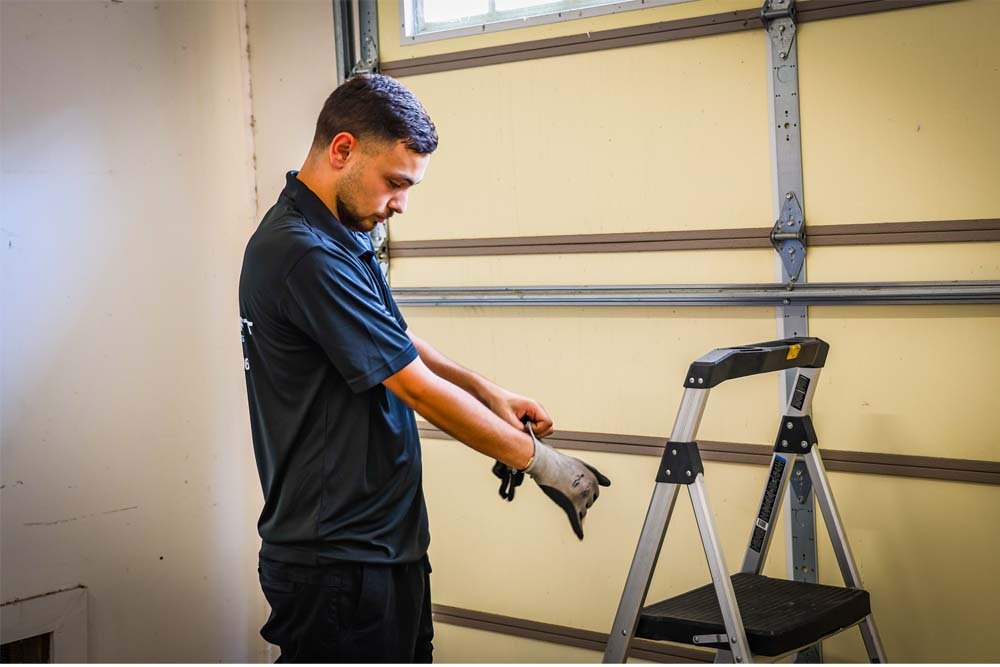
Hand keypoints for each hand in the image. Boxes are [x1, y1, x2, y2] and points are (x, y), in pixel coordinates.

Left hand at [484, 388, 553, 437]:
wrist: (492, 397)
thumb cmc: (499, 403)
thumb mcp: (508, 420)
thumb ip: (521, 431)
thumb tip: (529, 441)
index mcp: (534, 406)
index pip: (548, 423)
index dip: (538, 430)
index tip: (526, 429)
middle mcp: (537, 409)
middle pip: (548, 427)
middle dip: (537, 433)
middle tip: (522, 430)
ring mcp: (535, 413)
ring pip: (543, 429)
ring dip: (532, 432)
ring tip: (519, 427)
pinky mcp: (530, 416)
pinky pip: (536, 428)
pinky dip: (529, 430)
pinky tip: (519, 427)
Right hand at [523, 423, 610, 539]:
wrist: (543, 463)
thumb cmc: (559, 463)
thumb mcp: (580, 465)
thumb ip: (596, 474)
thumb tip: (609, 484)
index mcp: (593, 479)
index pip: (594, 494)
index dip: (583, 493)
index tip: (572, 488)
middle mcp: (589, 489)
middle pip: (588, 504)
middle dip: (579, 501)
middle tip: (564, 491)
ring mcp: (580, 498)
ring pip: (582, 512)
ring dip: (574, 508)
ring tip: (561, 496)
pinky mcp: (569, 506)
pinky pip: (576, 521)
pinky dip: (578, 530)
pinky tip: (581, 537)